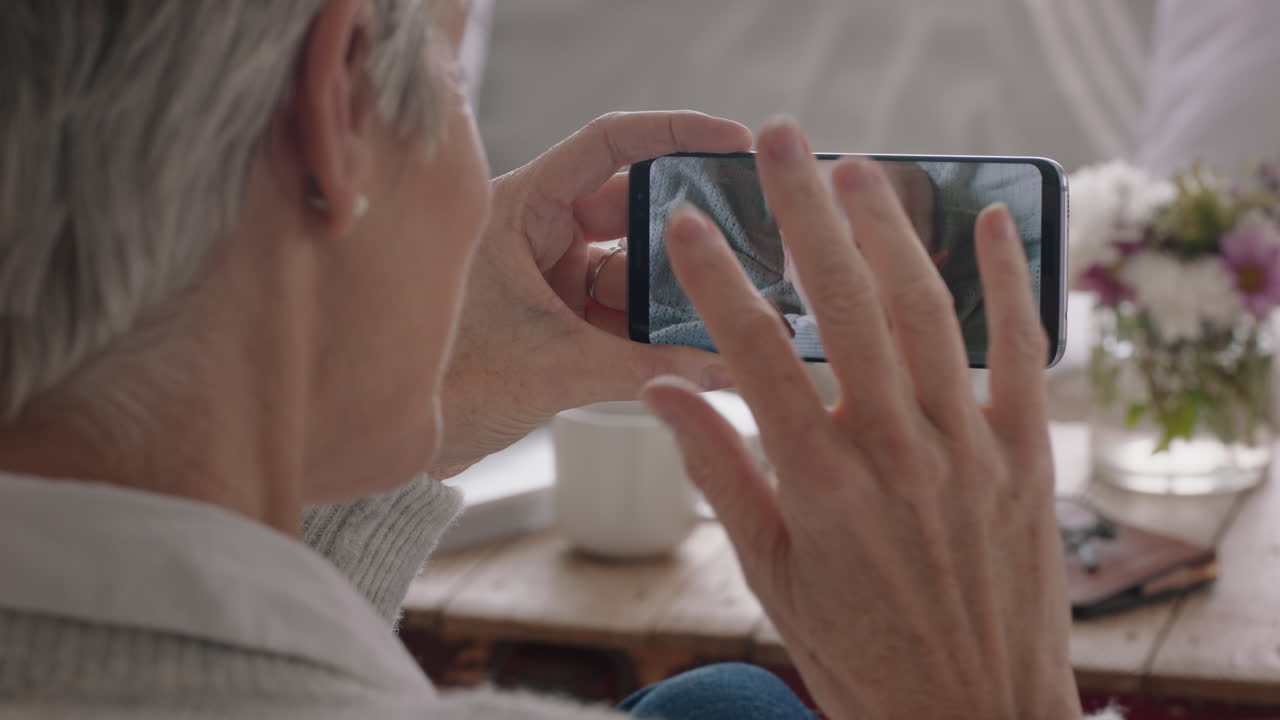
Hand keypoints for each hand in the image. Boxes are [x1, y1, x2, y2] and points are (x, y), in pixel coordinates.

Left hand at [430, 111, 751, 477]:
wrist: (390, 445)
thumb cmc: (445, 386)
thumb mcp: (553, 367)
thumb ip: (645, 368)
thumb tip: (727, 368)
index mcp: (518, 208)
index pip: (606, 145)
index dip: (675, 134)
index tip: (735, 140)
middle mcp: (535, 233)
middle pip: (634, 209)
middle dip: (691, 231)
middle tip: (751, 241)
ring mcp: (547, 278)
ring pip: (633, 269)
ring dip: (678, 292)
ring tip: (735, 307)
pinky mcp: (555, 322)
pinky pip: (620, 313)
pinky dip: (656, 330)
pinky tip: (699, 344)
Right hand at [642, 120, 1078, 719]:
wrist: (973, 719)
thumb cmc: (860, 655)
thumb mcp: (768, 577)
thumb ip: (719, 473)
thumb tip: (661, 390)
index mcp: (819, 489)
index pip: (755, 357)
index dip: (718, 280)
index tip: (693, 223)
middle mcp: (897, 456)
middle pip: (845, 309)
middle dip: (806, 214)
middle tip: (780, 144)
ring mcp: (970, 451)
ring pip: (928, 315)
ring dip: (889, 231)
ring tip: (853, 170)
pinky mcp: (1027, 458)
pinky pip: (1024, 354)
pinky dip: (1009, 283)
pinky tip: (991, 222)